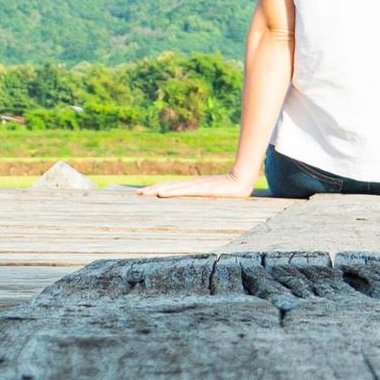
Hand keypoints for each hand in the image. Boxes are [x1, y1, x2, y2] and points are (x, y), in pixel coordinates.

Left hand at [140, 173, 258, 198]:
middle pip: (168, 186)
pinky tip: (161, 194)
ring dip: (156, 190)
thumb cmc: (231, 189)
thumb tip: (204, 200)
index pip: (172, 188)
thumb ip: (208, 197)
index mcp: (193, 186)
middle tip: (136, 193)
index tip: (144, 192)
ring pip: (172, 188)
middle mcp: (192, 184)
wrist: (243, 179)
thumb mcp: (216, 195)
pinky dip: (171, 192)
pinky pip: (182, 191)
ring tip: (143, 193)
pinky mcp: (201, 189)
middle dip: (152, 190)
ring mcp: (196, 186)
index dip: (158, 189)